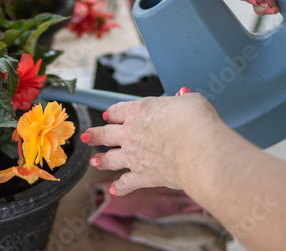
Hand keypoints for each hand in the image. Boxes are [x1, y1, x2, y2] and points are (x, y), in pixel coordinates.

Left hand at [81, 92, 225, 195]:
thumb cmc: (196, 123)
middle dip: (94, 135)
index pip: (118, 111)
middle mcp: (131, 133)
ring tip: (94, 160)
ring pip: (110, 158)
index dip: (112, 113)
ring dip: (101, 159)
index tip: (107, 115)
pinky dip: (120, 187)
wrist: (199, 150)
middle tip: (87, 136)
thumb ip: (182, 100)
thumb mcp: (190, 101)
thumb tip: (183, 96)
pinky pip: (126, 182)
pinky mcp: (142, 176)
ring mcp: (134, 156)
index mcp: (139, 111)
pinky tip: (114, 189)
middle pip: (106, 134)